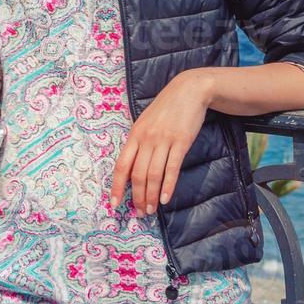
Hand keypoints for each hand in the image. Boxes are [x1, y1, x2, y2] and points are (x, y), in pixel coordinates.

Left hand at [109, 71, 212, 215]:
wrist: (189, 90)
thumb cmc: (166, 108)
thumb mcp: (146, 121)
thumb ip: (139, 142)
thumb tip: (133, 167)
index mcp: (134, 134)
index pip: (121, 166)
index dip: (117, 187)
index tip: (114, 204)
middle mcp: (146, 139)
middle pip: (137, 174)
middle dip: (137, 197)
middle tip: (140, 213)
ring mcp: (163, 140)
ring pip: (153, 175)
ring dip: (152, 195)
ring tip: (151, 209)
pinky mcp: (181, 142)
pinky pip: (172, 168)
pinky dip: (168, 186)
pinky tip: (166, 199)